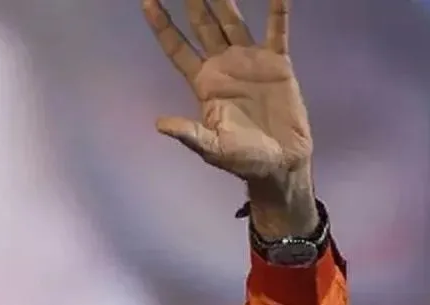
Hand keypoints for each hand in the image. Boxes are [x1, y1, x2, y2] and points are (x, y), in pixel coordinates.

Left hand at [143, 0, 317, 235]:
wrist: (281, 163)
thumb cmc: (243, 159)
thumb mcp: (212, 148)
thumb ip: (188, 133)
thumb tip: (159, 124)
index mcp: (204, 83)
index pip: (177, 48)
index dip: (162, 25)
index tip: (148, 1)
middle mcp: (223, 66)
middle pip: (202, 25)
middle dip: (192, 1)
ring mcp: (249, 60)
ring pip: (233, 21)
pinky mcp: (277, 63)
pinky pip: (277, 30)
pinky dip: (277, 9)